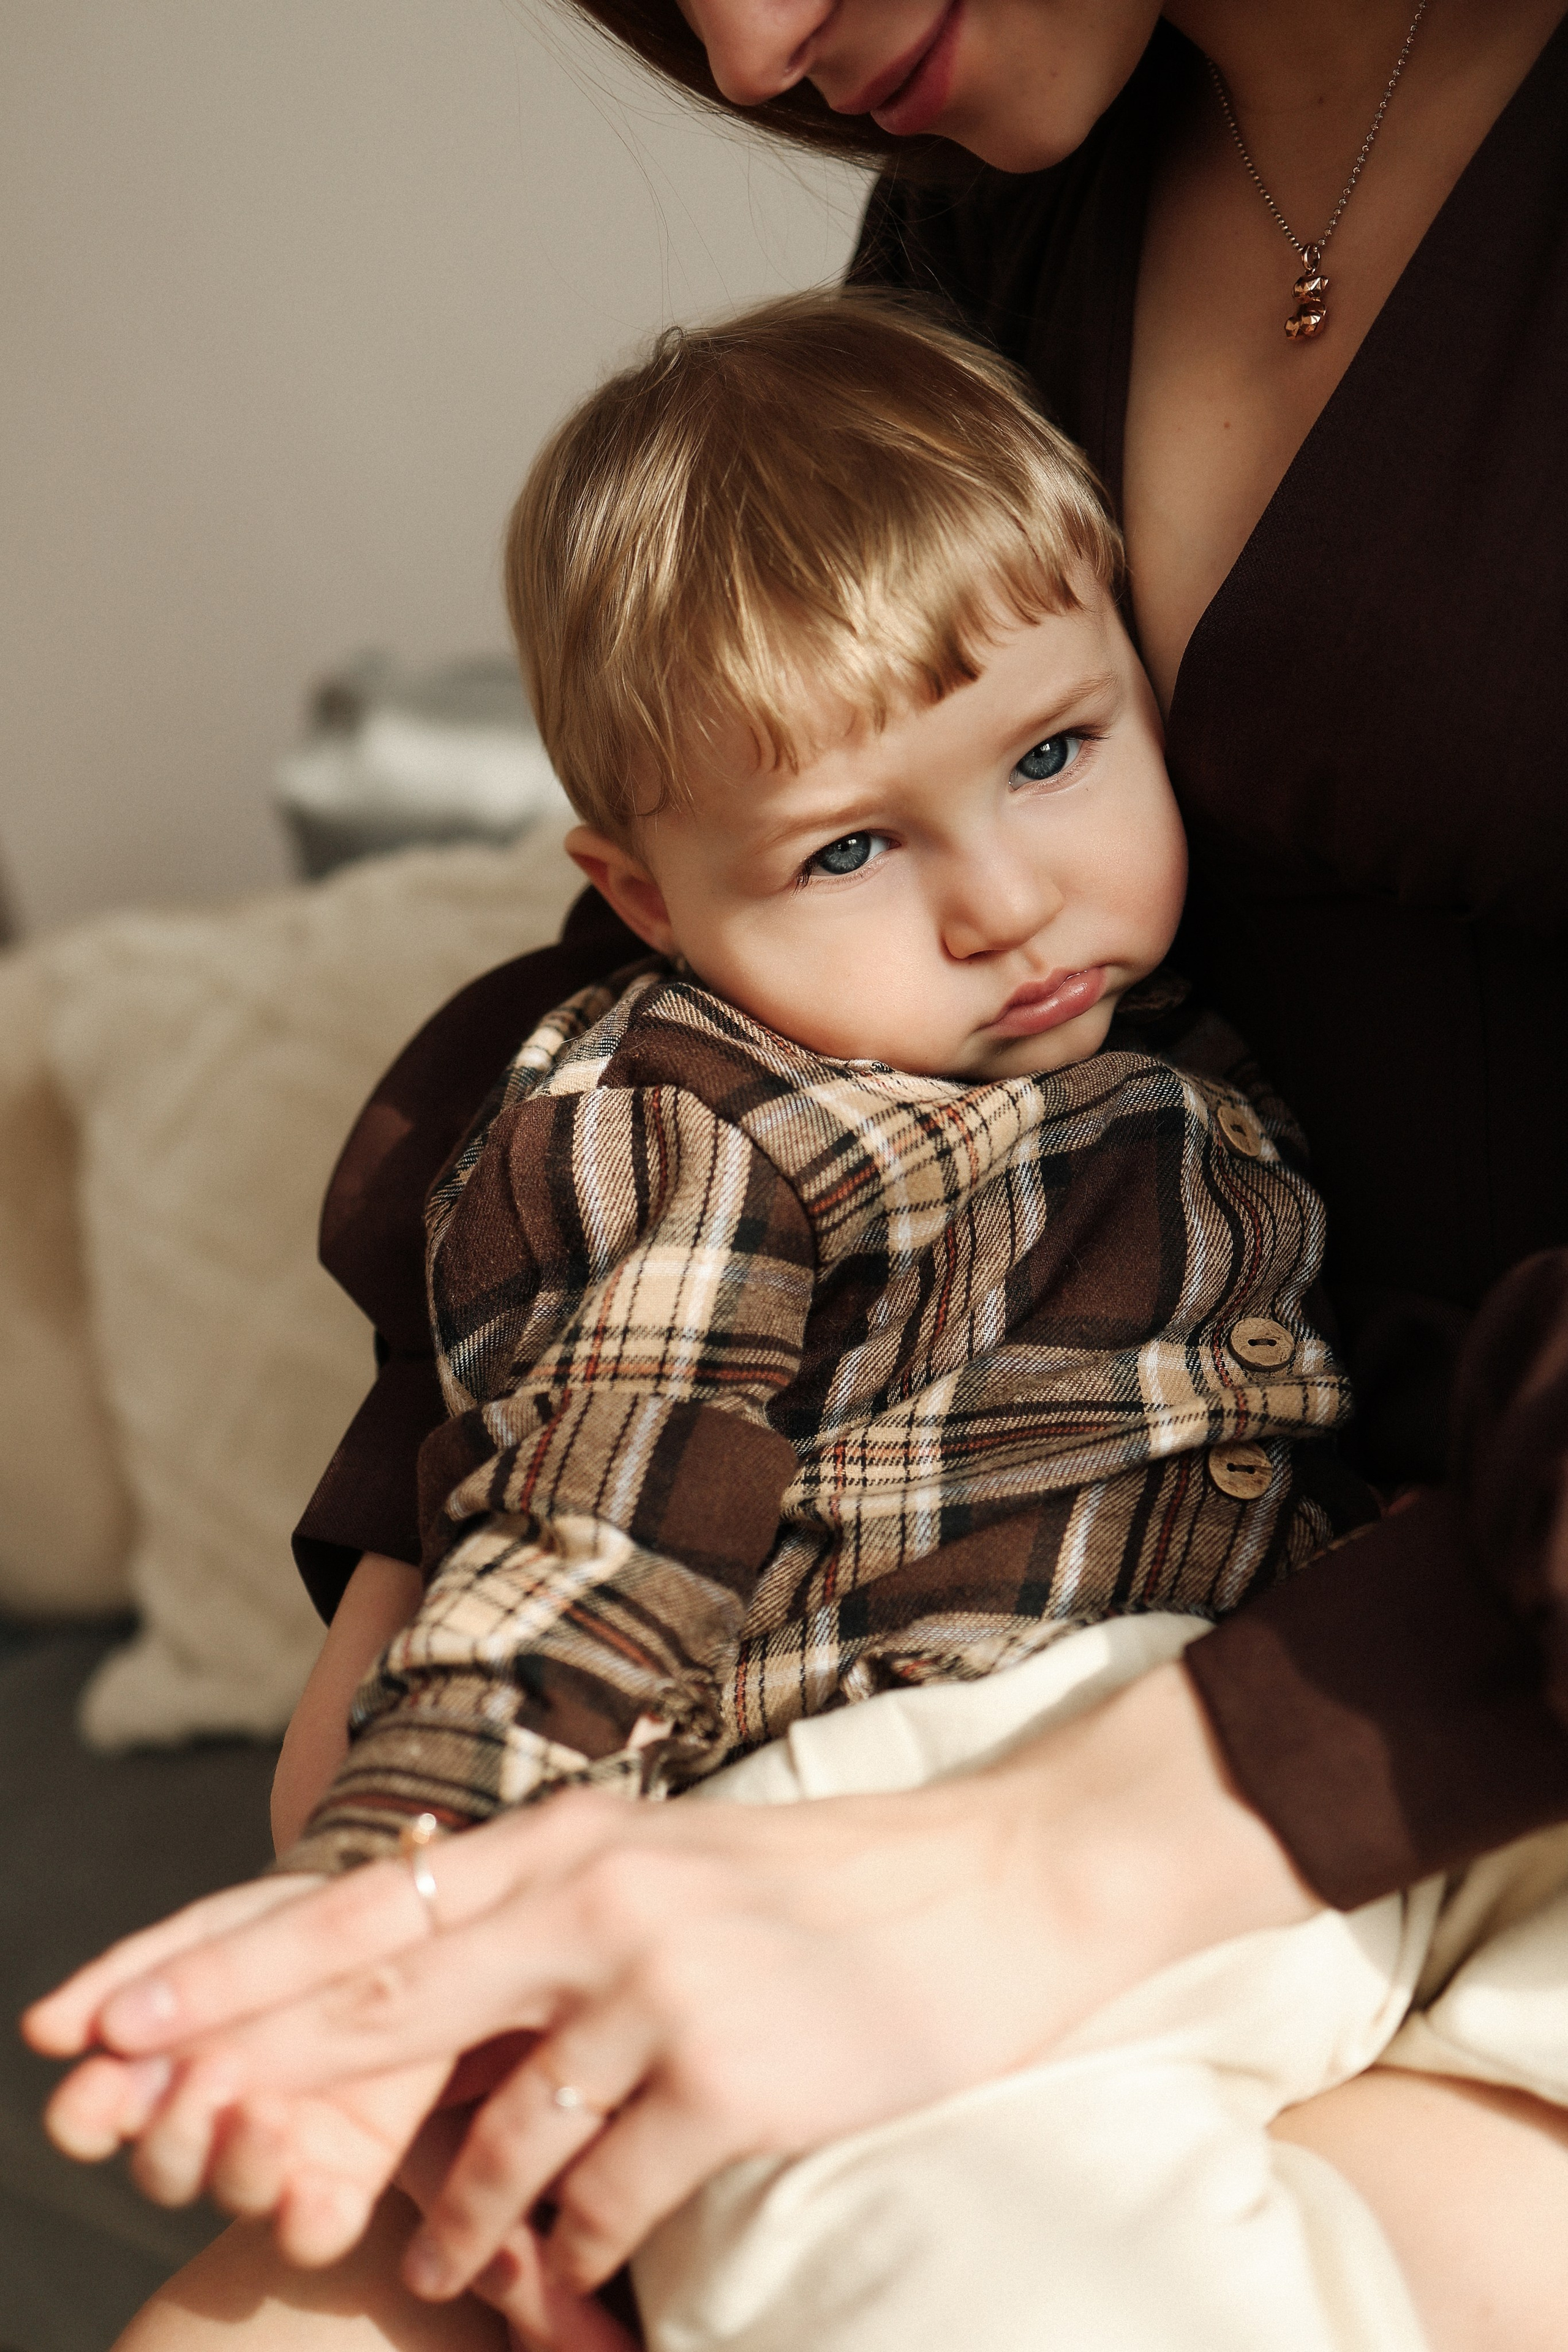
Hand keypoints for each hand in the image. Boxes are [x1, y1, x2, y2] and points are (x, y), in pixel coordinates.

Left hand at [25, 1662, 1315, 2297]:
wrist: (996, 1887)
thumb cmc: (822, 1888)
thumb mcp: (664, 1871)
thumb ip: (548, 1918)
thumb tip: (429, 1972)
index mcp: (572, 1841)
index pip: (361, 1909)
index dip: (226, 1963)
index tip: (116, 2005)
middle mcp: (595, 1898)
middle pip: (379, 2000)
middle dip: (244, 2061)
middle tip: (135, 2115)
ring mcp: (662, 1987)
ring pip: (497, 2132)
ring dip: (455, 2214)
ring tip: (436, 2259)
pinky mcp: (730, 2074)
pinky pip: (603, 2189)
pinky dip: (572, 2238)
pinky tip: (575, 2254)